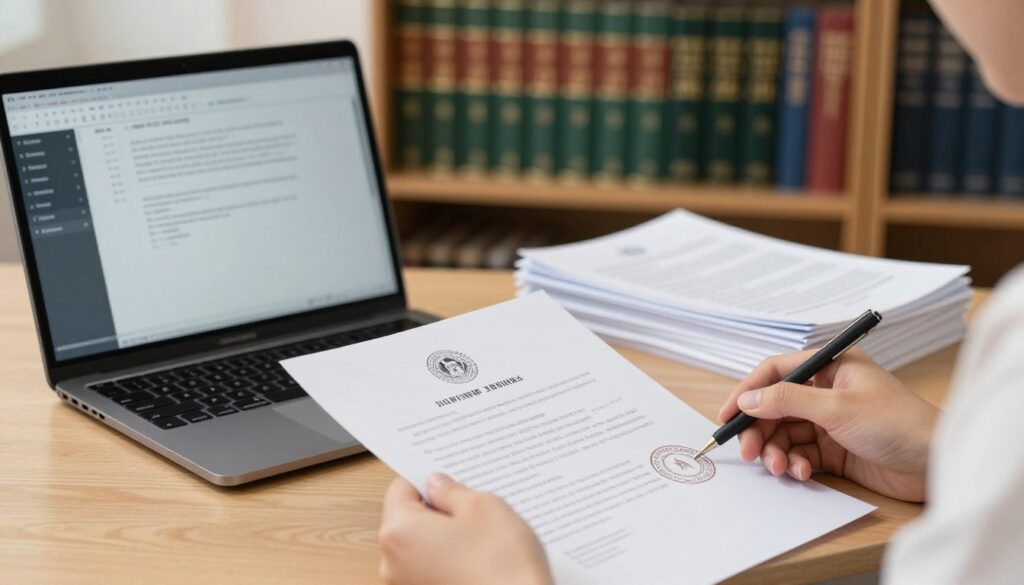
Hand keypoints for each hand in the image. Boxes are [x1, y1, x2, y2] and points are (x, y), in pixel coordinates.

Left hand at [378, 473, 552, 584]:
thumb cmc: (502, 567)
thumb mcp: (483, 507)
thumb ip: (452, 491)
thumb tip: (438, 486)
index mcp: (398, 532)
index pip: (400, 489)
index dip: (426, 479)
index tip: (447, 477)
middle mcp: (393, 564)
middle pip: (408, 519)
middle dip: (438, 509)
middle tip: (473, 505)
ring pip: (422, 545)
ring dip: (447, 536)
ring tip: (483, 535)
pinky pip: (432, 568)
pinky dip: (451, 559)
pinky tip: (481, 557)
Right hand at [718, 348, 939, 501]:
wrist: (937, 463)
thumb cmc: (897, 423)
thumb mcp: (836, 407)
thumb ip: (787, 400)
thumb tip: (747, 399)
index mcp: (830, 366)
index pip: (776, 371)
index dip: (748, 391)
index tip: (727, 415)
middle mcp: (827, 390)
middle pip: (775, 406)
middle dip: (760, 430)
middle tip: (749, 452)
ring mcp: (830, 421)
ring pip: (785, 433)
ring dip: (777, 451)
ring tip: (780, 468)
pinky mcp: (835, 450)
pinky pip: (801, 453)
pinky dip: (796, 463)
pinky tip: (803, 472)